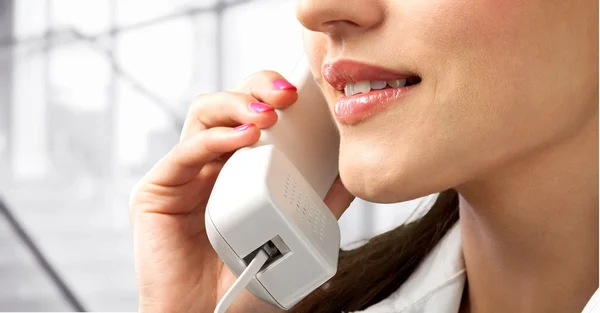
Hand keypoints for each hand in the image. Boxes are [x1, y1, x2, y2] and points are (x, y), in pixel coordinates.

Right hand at [129, 71, 354, 312]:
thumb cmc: (246, 281)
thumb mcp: (291, 236)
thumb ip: (317, 206)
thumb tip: (351, 177)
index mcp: (238, 169)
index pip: (254, 115)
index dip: (274, 95)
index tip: (305, 95)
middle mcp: (210, 164)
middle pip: (229, 104)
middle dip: (257, 88)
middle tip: (287, 95)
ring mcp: (183, 174)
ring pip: (204, 115)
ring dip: (236, 105)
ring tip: (266, 115)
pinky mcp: (156, 191)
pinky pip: (184, 153)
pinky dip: (214, 139)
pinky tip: (242, 138)